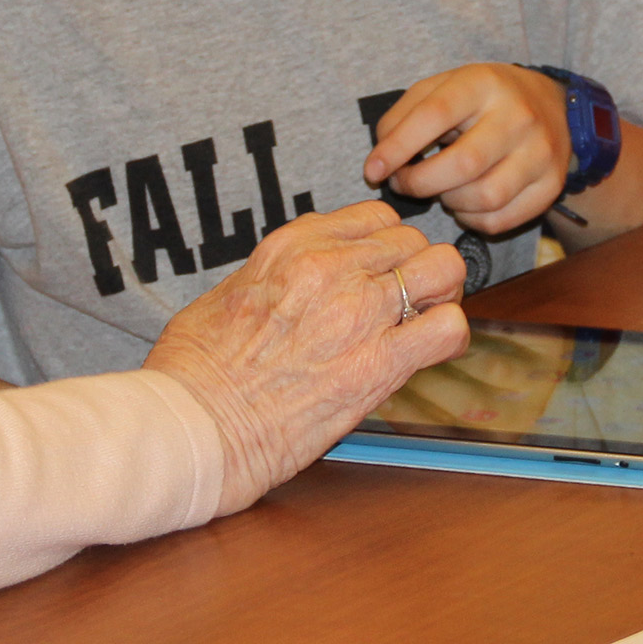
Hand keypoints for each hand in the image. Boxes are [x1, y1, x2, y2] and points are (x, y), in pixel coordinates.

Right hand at [144, 201, 468, 515]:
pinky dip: (449, 338)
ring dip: (441, 295)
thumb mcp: (228, 295)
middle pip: (412, 239)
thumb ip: (273, 277)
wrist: (192, 426)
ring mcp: (359, 313)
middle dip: (416, 269)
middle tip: (407, 304)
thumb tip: (291, 283)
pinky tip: (429, 354)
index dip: (385, 245)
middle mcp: (332, 268)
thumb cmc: (195, 372)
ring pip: (443, 270)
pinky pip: (448, 328)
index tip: (380, 271)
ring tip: (424, 322)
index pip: (372, 217)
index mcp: (292, 247)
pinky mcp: (379, 365)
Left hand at [361, 64, 573, 234]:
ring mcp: (540, 152)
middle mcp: (518, 116)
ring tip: (442, 189)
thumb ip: (404, 116)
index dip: (397, 147)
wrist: (551, 105)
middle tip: (404, 183)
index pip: (434, 115)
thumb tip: (380, 161)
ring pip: (485, 198)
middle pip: (463, 164)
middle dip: (420, 183)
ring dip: (450, 202)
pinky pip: (501, 219)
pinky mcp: (551, 185)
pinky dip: (472, 219)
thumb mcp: (442, 88)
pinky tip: (466, 203)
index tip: (372, 171)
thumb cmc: (482, 99)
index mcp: (483, 84)